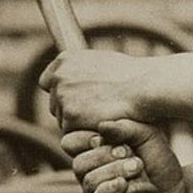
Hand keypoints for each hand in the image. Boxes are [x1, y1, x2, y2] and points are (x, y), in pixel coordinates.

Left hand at [39, 49, 153, 132]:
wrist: (144, 87)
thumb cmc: (132, 76)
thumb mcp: (102, 62)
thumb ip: (83, 71)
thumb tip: (77, 78)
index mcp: (65, 60)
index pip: (48, 81)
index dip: (61, 93)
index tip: (73, 101)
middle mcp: (59, 77)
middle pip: (55, 104)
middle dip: (71, 111)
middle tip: (95, 113)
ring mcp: (63, 97)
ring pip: (63, 120)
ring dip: (80, 123)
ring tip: (104, 117)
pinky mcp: (70, 116)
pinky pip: (73, 132)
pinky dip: (86, 131)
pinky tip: (103, 124)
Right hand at [63, 119, 187, 192]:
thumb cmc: (161, 163)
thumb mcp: (147, 136)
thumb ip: (125, 127)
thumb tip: (101, 126)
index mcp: (93, 154)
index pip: (71, 143)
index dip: (86, 139)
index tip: (109, 139)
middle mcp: (89, 175)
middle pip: (80, 163)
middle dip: (107, 157)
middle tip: (136, 159)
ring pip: (89, 181)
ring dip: (116, 172)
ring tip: (139, 170)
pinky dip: (109, 190)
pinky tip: (122, 184)